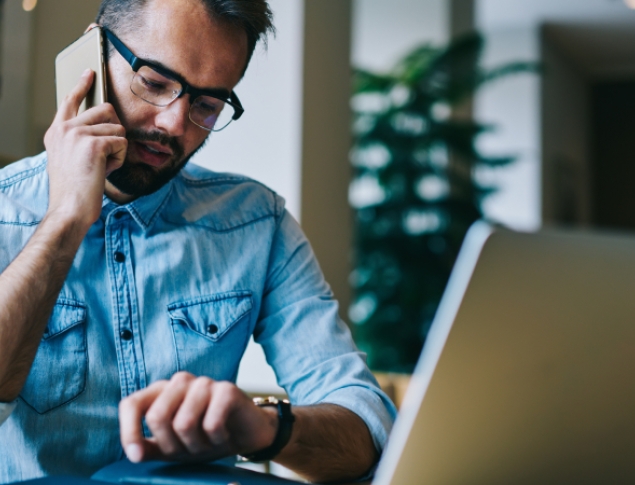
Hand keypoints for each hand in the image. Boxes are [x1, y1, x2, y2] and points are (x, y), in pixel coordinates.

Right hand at [44, 69, 126, 229]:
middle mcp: (64, 128)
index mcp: (56, 132)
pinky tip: (105, 171)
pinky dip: (120, 159)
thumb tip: (105, 125)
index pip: (70, 101)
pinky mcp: (93, 143)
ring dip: (117, 150)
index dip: (82, 86)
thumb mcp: (70, 159)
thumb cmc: (75, 190)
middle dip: (115, 132)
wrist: (70, 209)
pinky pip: (122, 142)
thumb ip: (80, 140)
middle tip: (104, 156)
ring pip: (118, 129)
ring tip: (101, 167)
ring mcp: (77, 134)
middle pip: (106, 110)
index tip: (90, 72)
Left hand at [119, 372, 278, 462]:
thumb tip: (134, 453)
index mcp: (162, 391)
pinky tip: (224, 436)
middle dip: (171, 445)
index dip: (129, 431)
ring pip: (184, 423)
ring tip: (208, 443)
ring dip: (197, 445)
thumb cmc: (206, 438)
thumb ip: (150, 448)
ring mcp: (204, 382)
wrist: (247, 434)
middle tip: (188, 450)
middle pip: (157, 417)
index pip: (132, 404)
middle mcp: (181, 381)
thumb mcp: (173, 448)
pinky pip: (211, 423)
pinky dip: (217, 439)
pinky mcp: (227, 389)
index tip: (136, 456)